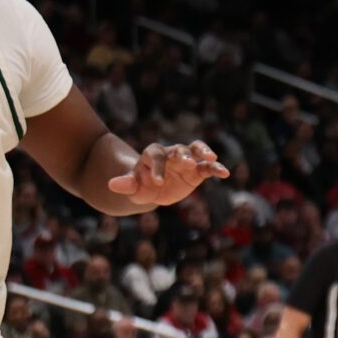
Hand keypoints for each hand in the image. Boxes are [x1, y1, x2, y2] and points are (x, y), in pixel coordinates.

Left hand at [108, 141, 230, 205]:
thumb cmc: (140, 185)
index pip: (155, 157)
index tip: (157, 182)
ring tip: (212, 158)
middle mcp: (171, 154)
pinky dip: (217, 168)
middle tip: (185, 163)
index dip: (156, 168)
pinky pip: (208, 167)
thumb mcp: (132, 186)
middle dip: (183, 155)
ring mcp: (186, 160)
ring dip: (204, 152)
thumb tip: (112, 184)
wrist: (154, 189)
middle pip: (179, 149)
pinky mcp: (197, 170)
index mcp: (153, 155)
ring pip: (196, 150)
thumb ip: (125, 184)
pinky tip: (225, 173)